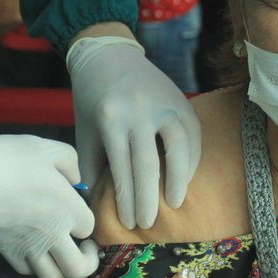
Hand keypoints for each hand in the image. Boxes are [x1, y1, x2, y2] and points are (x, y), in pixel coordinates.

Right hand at [0, 135, 97, 277]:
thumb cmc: (3, 160)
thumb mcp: (43, 147)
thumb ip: (69, 160)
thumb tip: (75, 178)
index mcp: (66, 208)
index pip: (90, 227)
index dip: (87, 217)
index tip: (79, 207)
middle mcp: (51, 234)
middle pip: (80, 268)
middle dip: (89, 262)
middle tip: (86, 248)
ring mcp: (28, 247)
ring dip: (66, 272)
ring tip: (67, 257)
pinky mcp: (7, 251)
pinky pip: (29, 270)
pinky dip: (37, 266)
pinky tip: (38, 251)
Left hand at [67, 35, 200, 228]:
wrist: (108, 54)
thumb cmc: (92, 98)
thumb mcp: (85, 130)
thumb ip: (94, 164)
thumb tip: (102, 202)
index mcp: (111, 118)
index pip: (122, 168)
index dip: (127, 199)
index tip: (130, 222)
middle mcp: (139, 110)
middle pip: (149, 164)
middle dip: (149, 199)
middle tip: (147, 223)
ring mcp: (163, 102)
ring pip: (179, 147)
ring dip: (179, 179)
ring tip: (174, 203)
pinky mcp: (181, 99)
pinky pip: (192, 134)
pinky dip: (191, 159)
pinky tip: (184, 177)